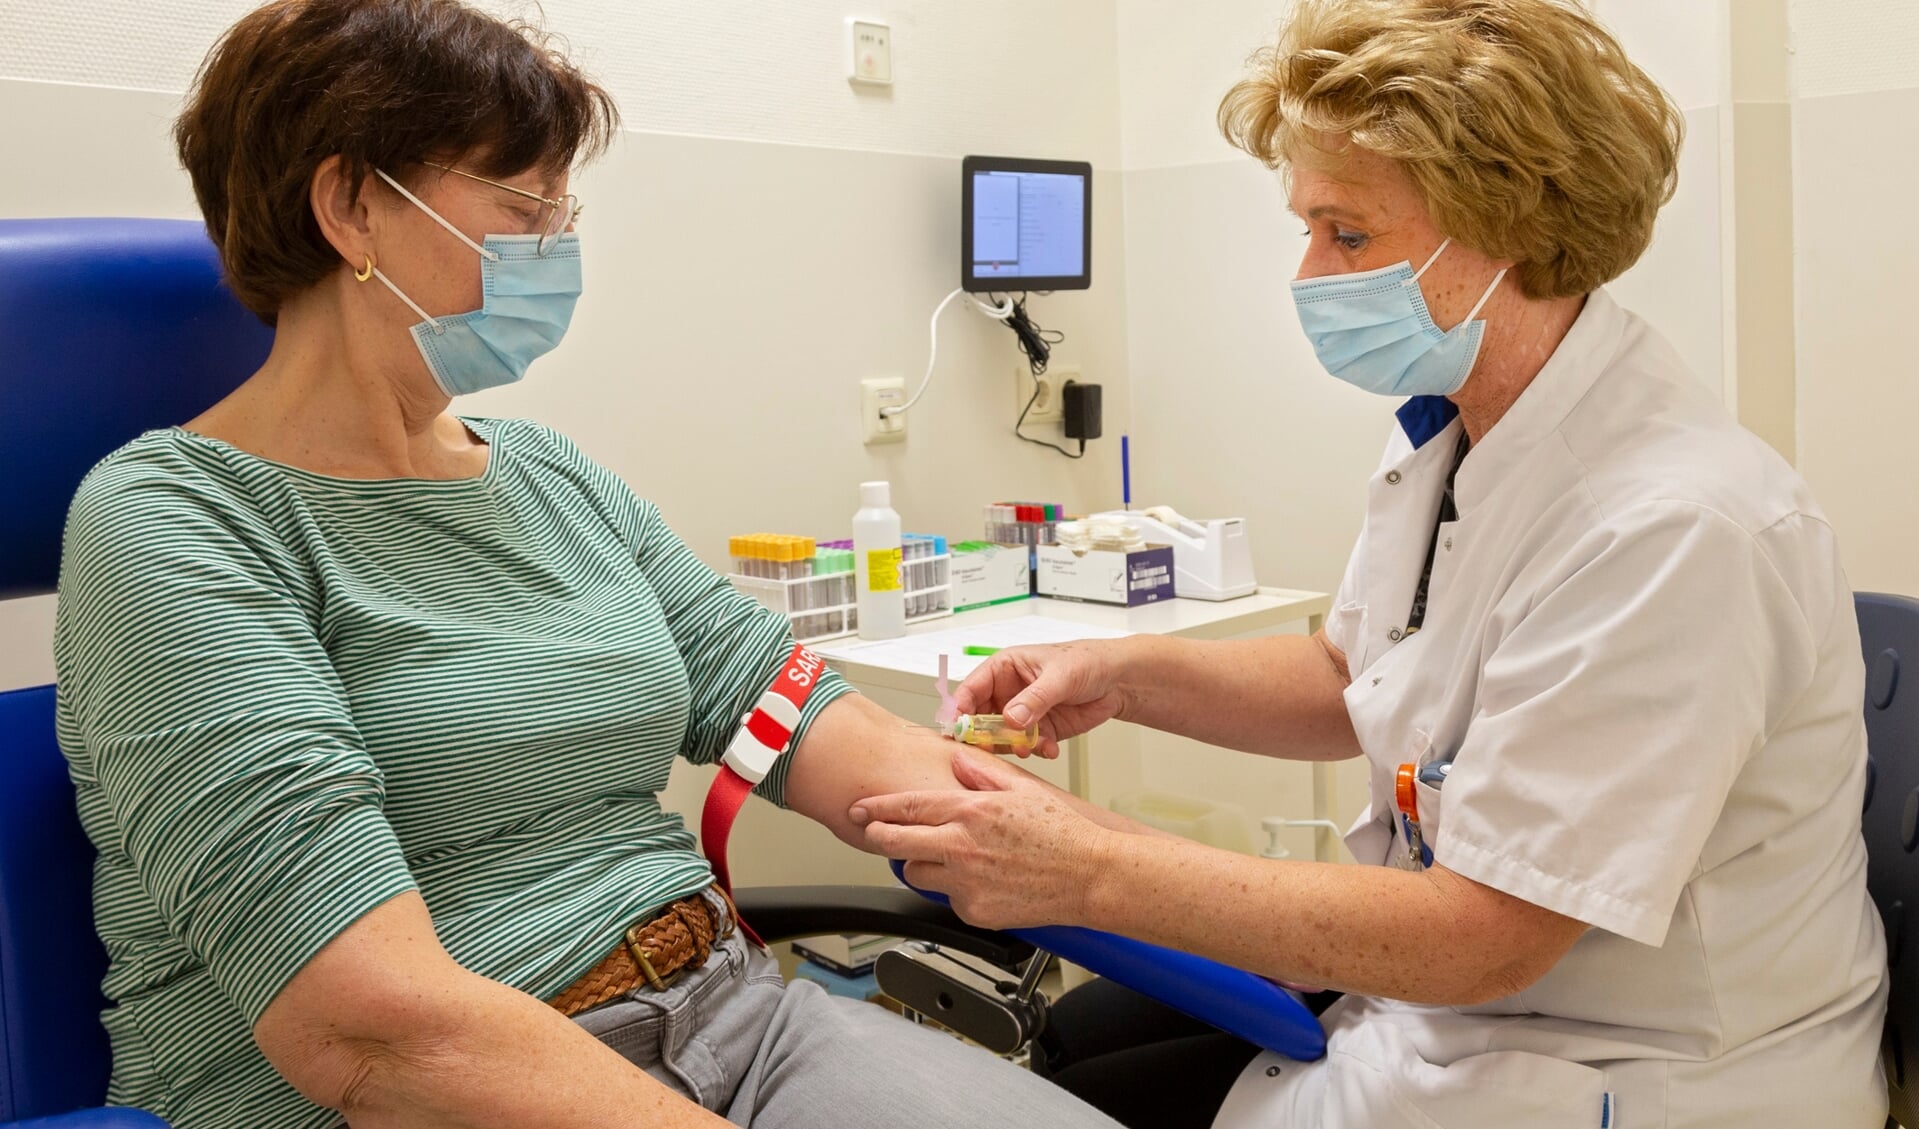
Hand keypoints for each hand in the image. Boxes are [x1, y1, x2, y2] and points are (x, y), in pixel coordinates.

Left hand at [850, 749, 1110, 930]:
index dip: (877, 808)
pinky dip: (957, 890)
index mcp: (972, 812)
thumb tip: (957, 758)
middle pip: (896, 844)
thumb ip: (982, 772)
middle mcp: (963, 847)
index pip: (909, 808)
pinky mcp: (975, 912)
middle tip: (873, 834)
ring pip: (918, 875)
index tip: (860, 809)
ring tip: (949, 858)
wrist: (1090, 876)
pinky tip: (983, 880)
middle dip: (878, 837)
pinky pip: (949, 899)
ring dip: (923, 865)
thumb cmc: (1063, 834)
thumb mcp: (1023, 789)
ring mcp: (967, 883)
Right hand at [954, 641, 1130, 758]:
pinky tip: (1051, 748)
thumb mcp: (1060, 676)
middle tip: (995, 746)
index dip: (960, 708)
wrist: (1116, 680)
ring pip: (1002, 738)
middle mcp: (1007, 693)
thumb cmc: (1086, 661)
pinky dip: (1036, 751)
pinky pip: (1026, 747)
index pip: (971, 688)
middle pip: (980, 719)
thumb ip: (1035, 698)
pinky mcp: (1039, 731)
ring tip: (1032, 746)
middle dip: (986, 736)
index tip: (959, 728)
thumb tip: (1011, 718)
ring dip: (1013, 746)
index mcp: (1004, 669)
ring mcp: (1022, 714)